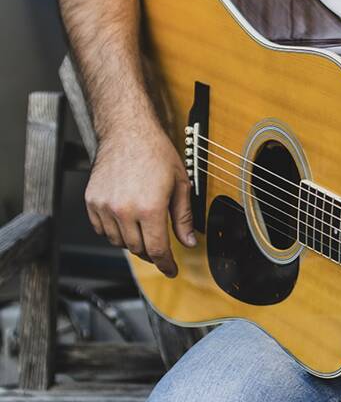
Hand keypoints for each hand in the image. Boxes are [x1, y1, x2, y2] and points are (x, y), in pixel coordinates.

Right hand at [84, 125, 195, 277]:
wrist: (127, 131)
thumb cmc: (156, 152)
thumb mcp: (180, 184)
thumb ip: (183, 217)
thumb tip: (188, 242)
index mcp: (150, 208)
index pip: (157, 249)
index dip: (166, 264)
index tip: (170, 270)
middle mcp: (125, 210)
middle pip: (138, 249)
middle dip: (152, 253)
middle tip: (160, 248)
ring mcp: (105, 206)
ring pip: (118, 242)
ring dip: (132, 242)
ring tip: (143, 230)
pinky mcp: (92, 201)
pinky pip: (101, 230)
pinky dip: (113, 232)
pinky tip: (125, 222)